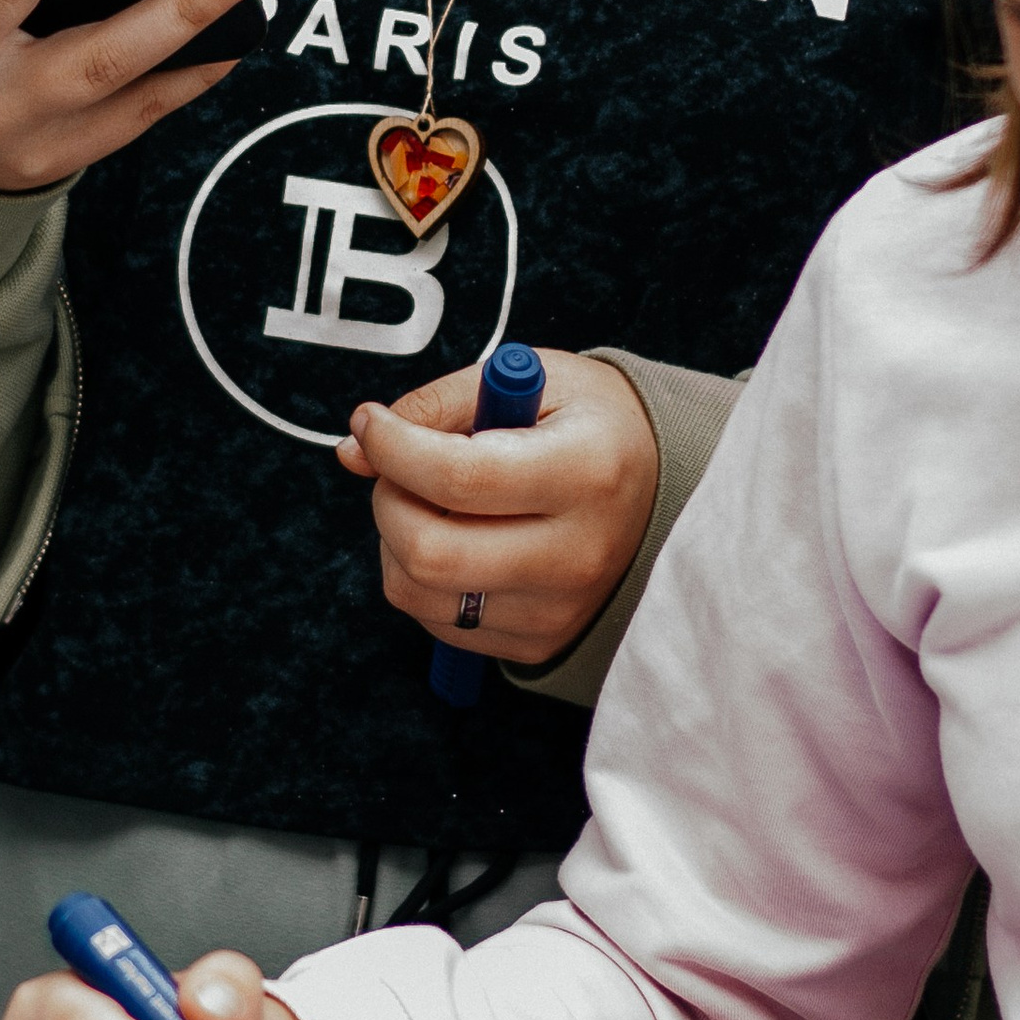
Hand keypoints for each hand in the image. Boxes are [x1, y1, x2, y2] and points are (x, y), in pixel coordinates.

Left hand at [336, 347, 657, 664]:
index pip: (458, 476)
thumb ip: (438, 405)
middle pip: (429, 552)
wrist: (662, 489)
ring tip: (431, 502)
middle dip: (388, 500)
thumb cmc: (589, 424)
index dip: (393, 447)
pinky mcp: (540, 641)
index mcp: (585, 471)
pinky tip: (458, 538)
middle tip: (401, 467)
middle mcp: (576, 553)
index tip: (371, 422)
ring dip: (397, 540)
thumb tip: (358, 448)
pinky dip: (423, 577)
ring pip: (418, 592)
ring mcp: (559, 608)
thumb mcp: (531, 378)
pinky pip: (437, 621)